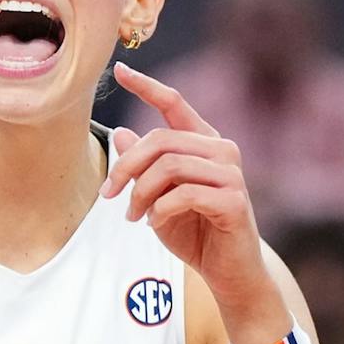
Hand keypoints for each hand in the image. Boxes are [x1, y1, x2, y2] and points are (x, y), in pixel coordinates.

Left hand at [102, 62, 288, 343]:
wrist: (228, 273)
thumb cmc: (195, 233)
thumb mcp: (157, 198)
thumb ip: (143, 168)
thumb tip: (120, 133)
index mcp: (204, 143)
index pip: (175, 103)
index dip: (147, 86)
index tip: (120, 71)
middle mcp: (222, 151)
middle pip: (161, 141)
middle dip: (126, 167)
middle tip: (109, 196)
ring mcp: (231, 174)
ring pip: (169, 166)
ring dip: (141, 193)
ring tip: (133, 216)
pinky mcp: (233, 201)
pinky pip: (184, 194)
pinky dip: (160, 209)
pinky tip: (154, 223)